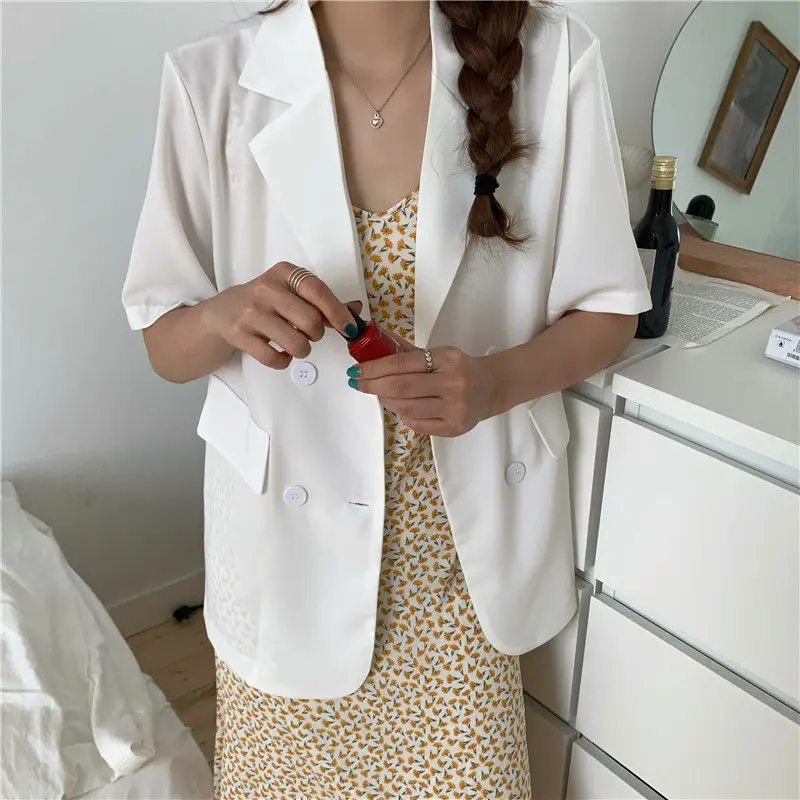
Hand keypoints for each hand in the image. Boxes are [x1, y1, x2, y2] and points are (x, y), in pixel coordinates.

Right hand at [200, 261, 360, 369]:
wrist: (220, 313)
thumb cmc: (265, 303)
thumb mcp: (291, 292)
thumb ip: (323, 302)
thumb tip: (356, 310)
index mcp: (284, 273)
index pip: (317, 290)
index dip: (337, 312)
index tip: (349, 328)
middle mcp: (266, 289)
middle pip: (310, 321)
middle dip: (316, 334)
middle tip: (308, 333)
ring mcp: (251, 313)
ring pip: (296, 343)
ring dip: (302, 350)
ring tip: (293, 343)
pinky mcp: (240, 335)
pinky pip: (275, 358)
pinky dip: (283, 361)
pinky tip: (279, 353)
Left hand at [349, 346, 496, 436]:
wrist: (493, 387)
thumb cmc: (461, 368)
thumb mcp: (439, 354)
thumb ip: (408, 352)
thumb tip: (375, 345)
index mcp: (448, 359)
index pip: (403, 363)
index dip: (375, 368)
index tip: (357, 371)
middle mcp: (454, 383)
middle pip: (402, 388)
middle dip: (374, 386)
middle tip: (358, 383)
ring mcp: (455, 408)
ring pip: (407, 408)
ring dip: (386, 401)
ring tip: (381, 394)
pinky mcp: (454, 427)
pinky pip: (417, 424)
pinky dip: (403, 415)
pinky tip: (401, 407)